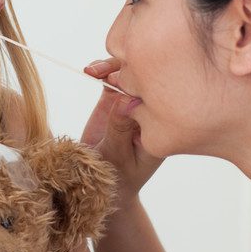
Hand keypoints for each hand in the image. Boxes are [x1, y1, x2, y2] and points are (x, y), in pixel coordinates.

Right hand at [82, 58, 162, 202]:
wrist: (103, 184)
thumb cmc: (116, 178)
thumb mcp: (117, 156)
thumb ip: (120, 129)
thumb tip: (126, 98)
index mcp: (160, 126)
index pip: (157, 95)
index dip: (143, 81)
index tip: (123, 80)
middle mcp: (149, 111)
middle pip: (145, 78)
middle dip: (127, 67)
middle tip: (103, 72)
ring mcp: (132, 105)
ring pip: (128, 74)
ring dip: (111, 67)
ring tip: (92, 71)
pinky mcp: (115, 102)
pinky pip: (111, 79)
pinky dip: (101, 71)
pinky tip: (89, 72)